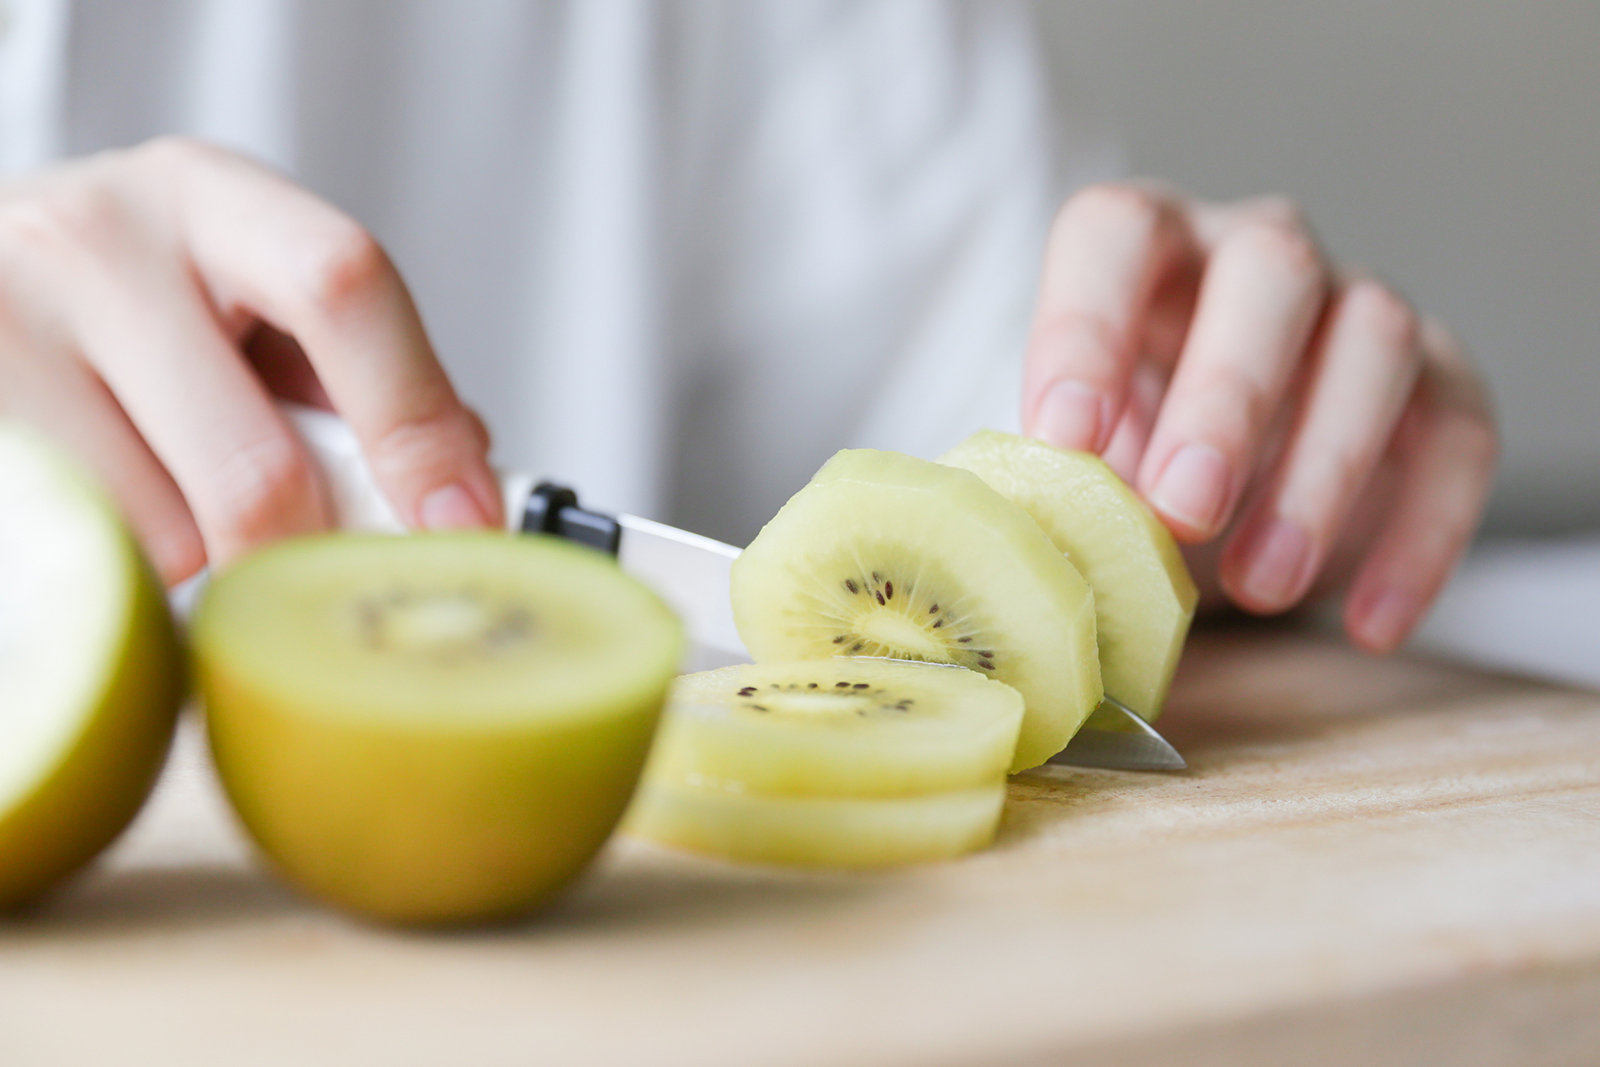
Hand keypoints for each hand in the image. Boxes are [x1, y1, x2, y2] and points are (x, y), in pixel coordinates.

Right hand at [0, 138, 500, 584]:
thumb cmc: (134, 303)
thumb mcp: (244, 297)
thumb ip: (356, 376)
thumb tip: (462, 491)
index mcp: (211, 197)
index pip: (343, 287)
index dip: (416, 421)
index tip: (464, 521)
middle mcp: (99, 238)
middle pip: (257, 467)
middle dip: (311, 551)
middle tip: (321, 581)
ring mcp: (8, 321)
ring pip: (171, 534)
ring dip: (206, 554)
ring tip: (168, 486)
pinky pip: (91, 547)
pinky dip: (128, 558)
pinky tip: (113, 495)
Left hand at [1022, 182, 1495, 652]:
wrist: (1209, 485)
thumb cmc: (1122, 454)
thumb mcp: (1077, 462)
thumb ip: (1054, 481)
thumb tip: (1021, 548)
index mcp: (1144, 246)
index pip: (1116, 235)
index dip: (1086, 328)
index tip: (1063, 438)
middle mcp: (1256, 252)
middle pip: (1270, 271)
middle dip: (1226, 396)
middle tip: (1181, 511)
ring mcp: (1356, 305)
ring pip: (1376, 338)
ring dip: (1323, 467)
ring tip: (1261, 585)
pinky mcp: (1440, 379)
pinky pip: (1459, 435)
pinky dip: (1422, 533)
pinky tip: (1368, 624)